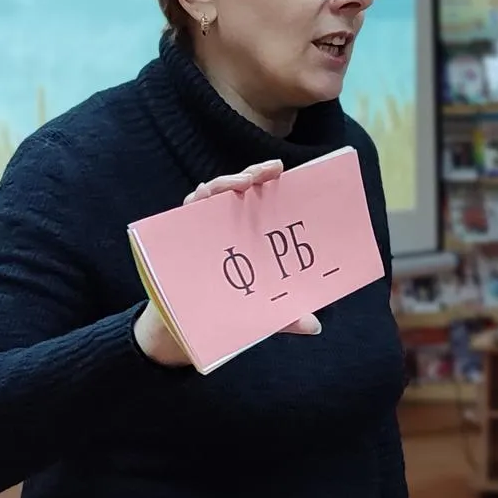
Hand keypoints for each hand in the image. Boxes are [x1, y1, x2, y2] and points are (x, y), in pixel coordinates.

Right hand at [130, 160, 320, 365]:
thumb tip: (314, 327)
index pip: (261, 199)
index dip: (271, 182)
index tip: (283, 171)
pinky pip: (188, 207)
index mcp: (249, 233)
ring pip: (214, 192)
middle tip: (272, 170)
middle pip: (240, 189)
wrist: (186, 327)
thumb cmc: (229, 308)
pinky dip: (198, 198)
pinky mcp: (182, 231)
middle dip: (254, 173)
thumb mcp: (262, 313)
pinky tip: (207, 195)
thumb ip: (286, 317)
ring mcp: (204, 224)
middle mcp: (227, 222)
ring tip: (244, 182)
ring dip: (228, 182)